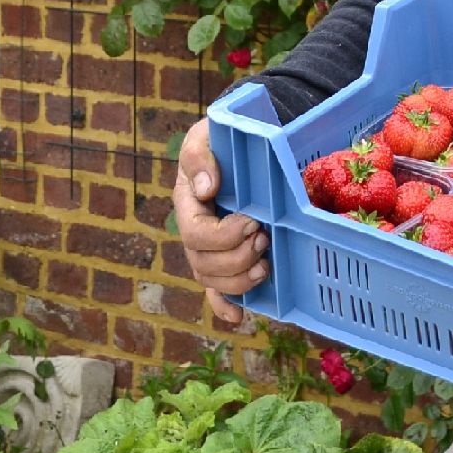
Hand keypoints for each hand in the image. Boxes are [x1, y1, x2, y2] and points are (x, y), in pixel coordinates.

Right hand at [173, 116, 268, 323]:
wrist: (241, 141)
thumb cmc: (221, 138)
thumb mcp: (205, 135)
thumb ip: (200, 155)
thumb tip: (206, 188)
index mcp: (188, 202)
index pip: (195, 233)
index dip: (224, 236)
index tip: (253, 221)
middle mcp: (194, 230)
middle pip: (203, 264)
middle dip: (236, 258)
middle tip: (265, 238)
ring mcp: (208, 248)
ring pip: (212, 280)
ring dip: (238, 281)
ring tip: (264, 265)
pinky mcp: (224, 257)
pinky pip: (215, 292)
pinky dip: (225, 306)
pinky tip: (239, 317)